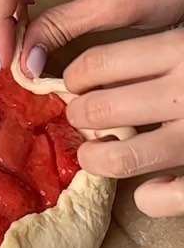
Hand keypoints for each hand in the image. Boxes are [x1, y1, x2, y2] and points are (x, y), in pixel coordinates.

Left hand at [65, 28, 183, 216]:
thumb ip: (160, 49)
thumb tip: (92, 74)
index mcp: (180, 48)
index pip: (96, 64)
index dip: (74, 78)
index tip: (74, 84)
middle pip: (99, 108)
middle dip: (81, 116)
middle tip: (82, 117)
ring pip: (123, 157)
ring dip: (99, 158)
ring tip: (96, 155)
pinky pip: (164, 199)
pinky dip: (149, 199)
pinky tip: (149, 189)